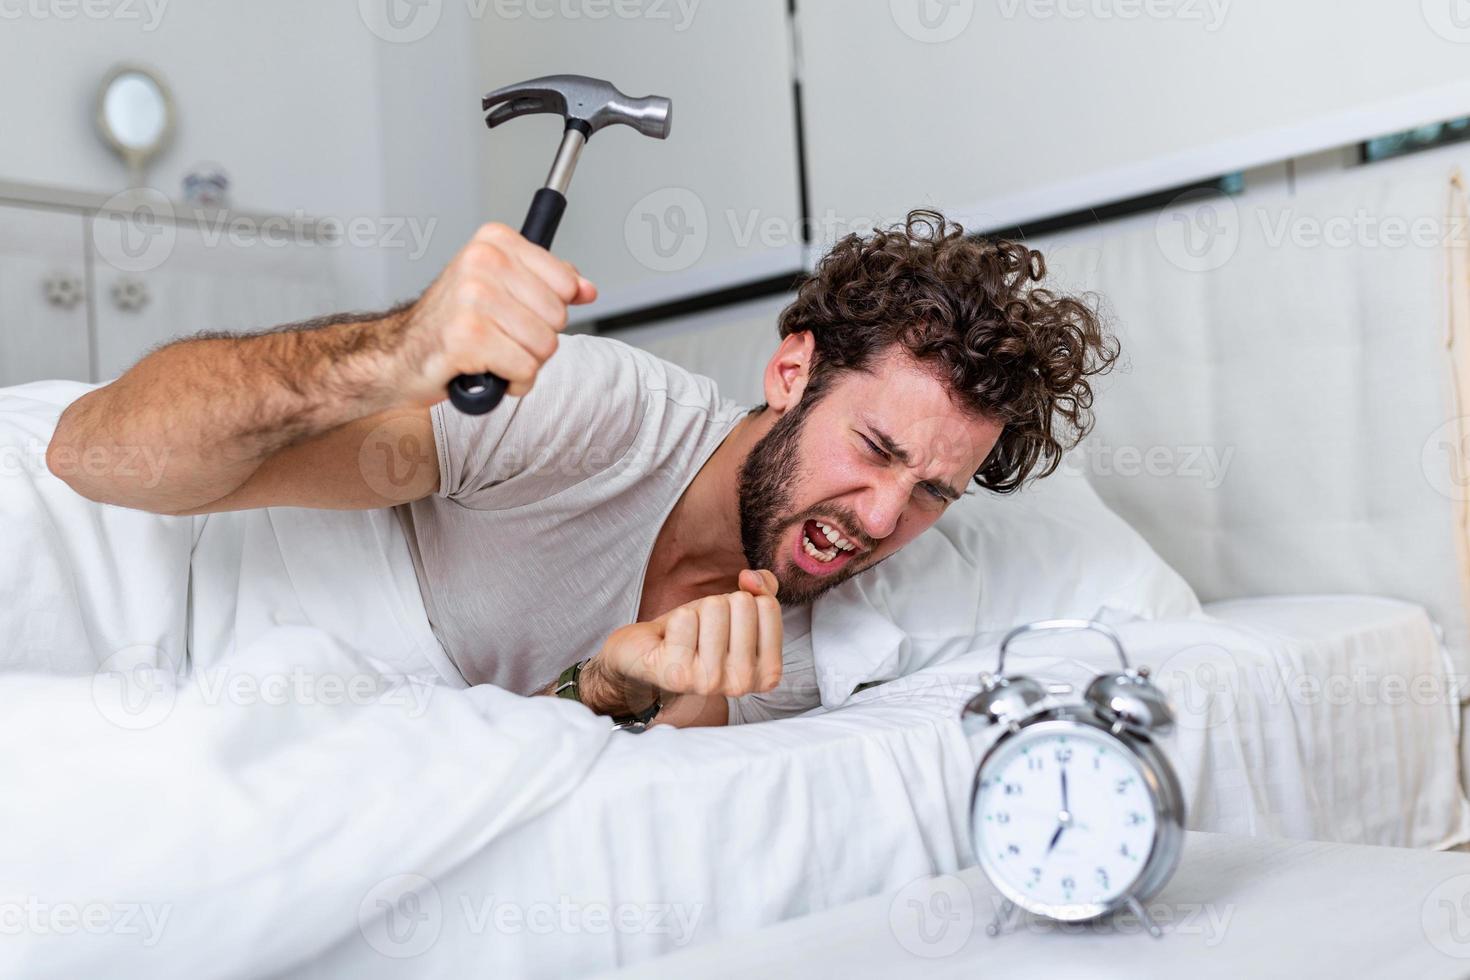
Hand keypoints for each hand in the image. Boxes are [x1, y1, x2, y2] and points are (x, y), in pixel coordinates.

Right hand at [394, 223, 597, 404]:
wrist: (399, 355)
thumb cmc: (452, 323)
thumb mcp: (501, 289)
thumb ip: (548, 283)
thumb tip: (586, 288)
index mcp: (494, 242)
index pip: (566, 284)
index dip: (550, 310)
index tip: (520, 312)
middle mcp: (482, 262)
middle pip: (558, 317)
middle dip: (537, 339)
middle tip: (501, 337)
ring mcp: (473, 298)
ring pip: (545, 346)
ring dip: (525, 363)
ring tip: (494, 354)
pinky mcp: (468, 337)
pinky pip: (525, 370)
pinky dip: (514, 382)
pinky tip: (490, 371)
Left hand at [581, 570, 783, 716]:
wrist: (648, 654)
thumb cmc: (696, 633)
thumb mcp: (736, 610)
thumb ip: (762, 587)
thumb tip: (751, 577)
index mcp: (767, 672)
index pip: (767, 605)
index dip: (742, 601)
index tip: (727, 625)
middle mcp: (742, 683)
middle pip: (742, 604)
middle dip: (719, 605)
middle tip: (703, 630)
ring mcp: (710, 682)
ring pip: (715, 608)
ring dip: (697, 612)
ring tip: (687, 635)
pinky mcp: (677, 675)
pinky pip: (685, 619)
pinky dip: (676, 620)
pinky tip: (670, 641)